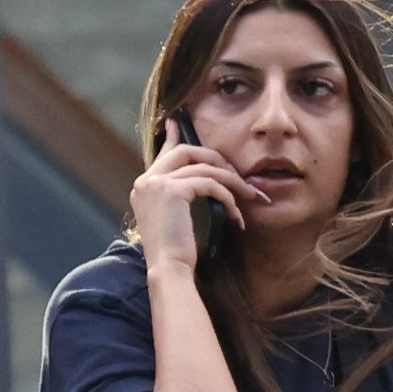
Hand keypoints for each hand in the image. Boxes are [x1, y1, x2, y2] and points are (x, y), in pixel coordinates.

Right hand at [133, 140, 249, 259]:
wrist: (168, 269)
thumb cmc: (175, 252)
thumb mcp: (174, 219)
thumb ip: (179, 195)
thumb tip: (200, 182)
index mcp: (144, 186)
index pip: (163, 154)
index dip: (173, 137)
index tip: (177, 122)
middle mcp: (146, 181)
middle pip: (186, 151)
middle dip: (217, 159)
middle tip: (236, 174)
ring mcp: (156, 183)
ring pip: (204, 166)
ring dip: (231, 181)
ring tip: (248, 196)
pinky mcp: (172, 190)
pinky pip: (209, 182)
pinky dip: (227, 195)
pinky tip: (235, 214)